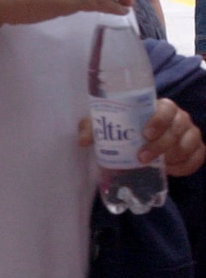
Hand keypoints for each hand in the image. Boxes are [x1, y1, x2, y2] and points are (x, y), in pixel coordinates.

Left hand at [81, 99, 205, 176]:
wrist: (142, 143)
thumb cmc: (127, 130)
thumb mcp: (108, 128)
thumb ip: (93, 129)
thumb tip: (82, 141)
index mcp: (160, 108)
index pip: (166, 108)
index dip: (158, 120)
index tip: (145, 134)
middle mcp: (178, 118)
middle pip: (177, 127)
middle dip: (161, 144)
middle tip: (141, 157)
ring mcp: (189, 133)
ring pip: (189, 142)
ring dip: (173, 155)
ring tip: (158, 165)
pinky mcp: (195, 149)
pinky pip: (198, 157)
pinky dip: (187, 165)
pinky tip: (171, 170)